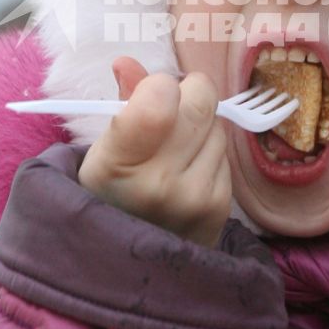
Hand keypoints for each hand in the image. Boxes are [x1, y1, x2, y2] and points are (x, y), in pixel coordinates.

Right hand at [77, 56, 231, 248]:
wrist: (129, 265)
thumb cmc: (111, 194)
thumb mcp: (102, 150)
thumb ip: (122, 101)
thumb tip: (128, 62)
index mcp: (115, 164)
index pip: (161, 96)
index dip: (159, 86)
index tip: (148, 97)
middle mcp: (159, 184)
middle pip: (201, 100)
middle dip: (188, 94)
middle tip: (170, 110)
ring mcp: (195, 198)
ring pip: (217, 124)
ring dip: (200, 127)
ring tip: (174, 152)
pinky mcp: (221, 208)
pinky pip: (226, 152)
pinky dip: (209, 154)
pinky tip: (188, 173)